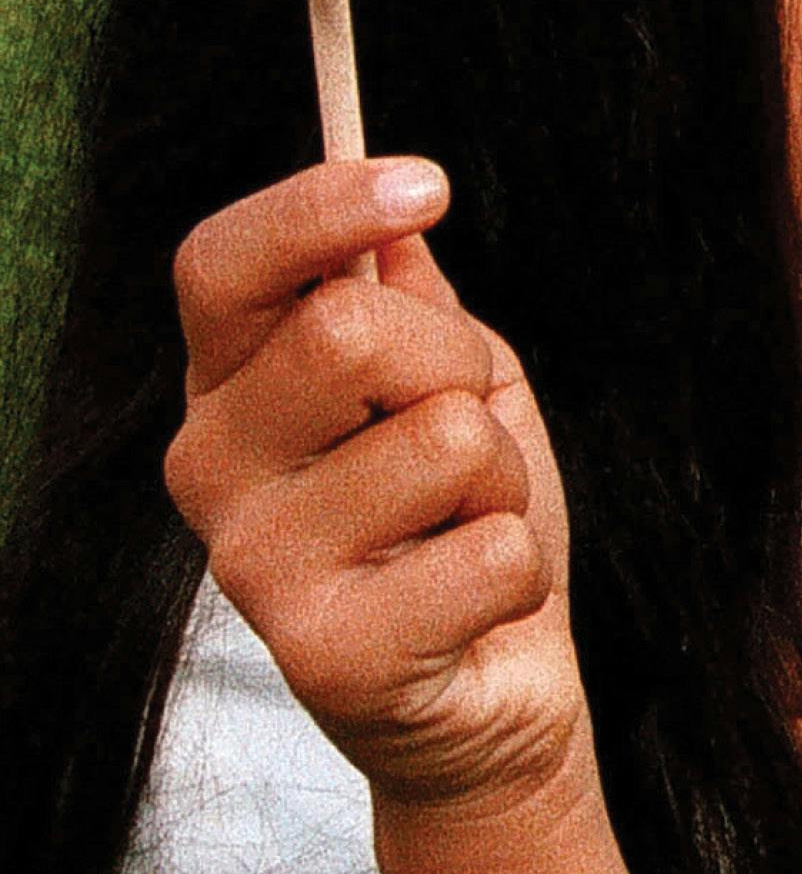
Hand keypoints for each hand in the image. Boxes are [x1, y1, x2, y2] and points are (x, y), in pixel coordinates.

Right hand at [164, 158, 588, 823]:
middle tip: (466, 433)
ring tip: (466, 529)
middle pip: (346, 330)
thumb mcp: (450, 381)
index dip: (318, 207)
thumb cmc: (465, 516)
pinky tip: (474, 605)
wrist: (492, 688)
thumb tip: (391, 215)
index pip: (218, 265)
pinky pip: (487, 551)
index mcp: (229, 387)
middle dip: (456, 365)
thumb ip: (408, 300)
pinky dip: (520, 567)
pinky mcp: (323, 658)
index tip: (425, 185)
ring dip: (500, 478)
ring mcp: (253, 568)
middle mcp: (210, 470)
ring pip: (441, 438)